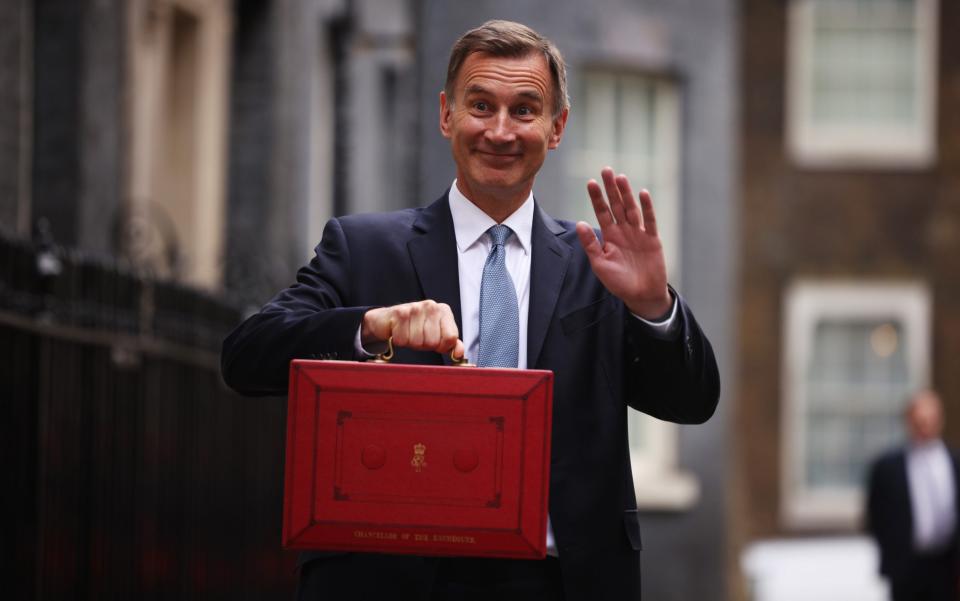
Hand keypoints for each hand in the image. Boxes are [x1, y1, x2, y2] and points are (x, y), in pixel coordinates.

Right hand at [361, 300, 465, 359]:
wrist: (387, 320)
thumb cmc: (414, 328)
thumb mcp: (436, 335)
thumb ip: (451, 344)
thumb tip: (459, 353)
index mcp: (444, 311)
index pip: (451, 338)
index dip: (441, 347)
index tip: (434, 343)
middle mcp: (431, 306)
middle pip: (433, 342)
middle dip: (424, 345)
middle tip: (417, 336)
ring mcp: (415, 308)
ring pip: (417, 342)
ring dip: (410, 343)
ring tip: (408, 333)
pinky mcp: (399, 313)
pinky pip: (402, 340)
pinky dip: (399, 341)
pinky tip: (398, 331)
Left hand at [575, 167, 670, 318]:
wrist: (641, 295)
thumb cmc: (618, 282)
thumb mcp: (600, 264)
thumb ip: (590, 244)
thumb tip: (579, 223)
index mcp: (609, 235)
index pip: (602, 212)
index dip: (597, 198)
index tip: (590, 182)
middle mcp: (623, 231)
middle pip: (617, 205)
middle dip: (611, 188)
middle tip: (605, 170)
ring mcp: (638, 233)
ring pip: (632, 209)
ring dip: (626, 193)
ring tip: (620, 178)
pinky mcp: (652, 239)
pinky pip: (649, 221)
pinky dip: (646, 208)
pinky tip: (642, 194)